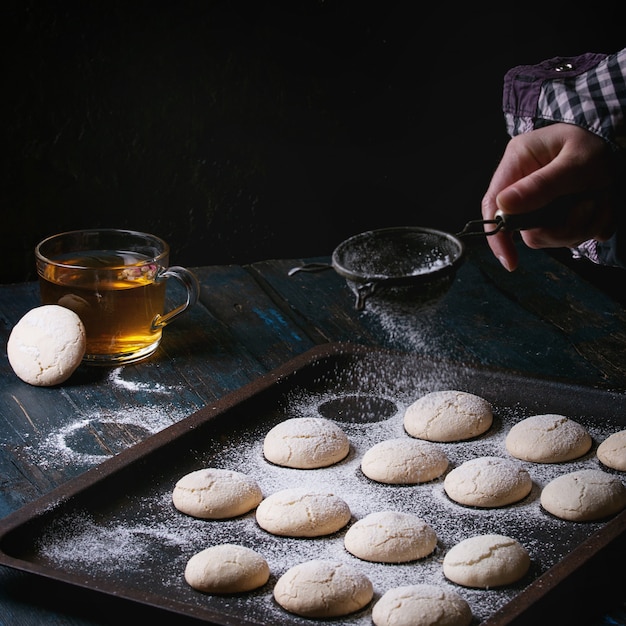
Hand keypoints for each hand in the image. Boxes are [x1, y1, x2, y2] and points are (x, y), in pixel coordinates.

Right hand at [481, 123, 616, 270]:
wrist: (616, 144)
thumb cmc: (593, 144)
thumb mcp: (575, 162)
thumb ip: (542, 185)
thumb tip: (503, 205)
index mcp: (516, 163)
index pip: (493, 205)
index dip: (498, 235)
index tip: (509, 260)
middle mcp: (522, 187)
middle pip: (527, 229)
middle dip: (561, 227)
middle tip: (588, 206)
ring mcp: (538, 205)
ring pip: (550, 237)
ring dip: (582, 225)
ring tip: (600, 198)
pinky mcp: (556, 216)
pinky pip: (569, 237)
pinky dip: (591, 226)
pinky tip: (600, 205)